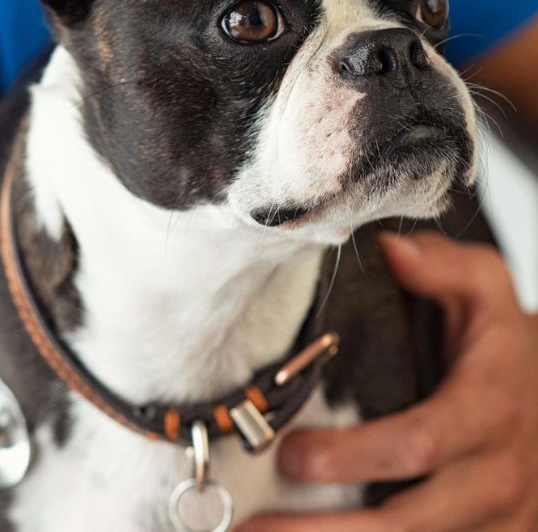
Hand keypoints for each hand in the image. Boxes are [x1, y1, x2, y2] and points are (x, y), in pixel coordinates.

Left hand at [239, 232, 537, 531]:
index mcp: (487, 410)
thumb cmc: (500, 342)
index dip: (353, 456)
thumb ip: (442, 266)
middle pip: (409, 525)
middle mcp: (494, 475)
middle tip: (254, 529)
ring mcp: (496, 519)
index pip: (417, 444)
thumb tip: (391, 251)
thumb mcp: (484, 288)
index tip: (289, 454)